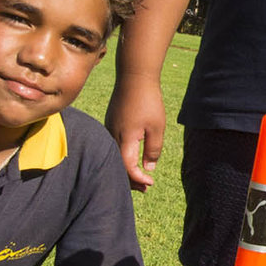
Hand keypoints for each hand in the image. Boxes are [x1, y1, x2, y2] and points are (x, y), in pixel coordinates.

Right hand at [112, 74, 167, 191]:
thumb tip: (148, 168)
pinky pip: (113, 147)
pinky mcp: (110, 123)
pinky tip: (131, 160)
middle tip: (145, 189)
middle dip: (131, 180)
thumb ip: (153, 149)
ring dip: (126, 170)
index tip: (150, 183)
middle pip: (117, 166)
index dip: (138, 179)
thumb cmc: (148, 101)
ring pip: (114, 157)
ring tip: (140, 179)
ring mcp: (109, 129)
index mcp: (124, 138)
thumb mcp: (157, 127)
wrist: (134, 76)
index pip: (127, 167)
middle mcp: (112, 135)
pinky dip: (122, 157)